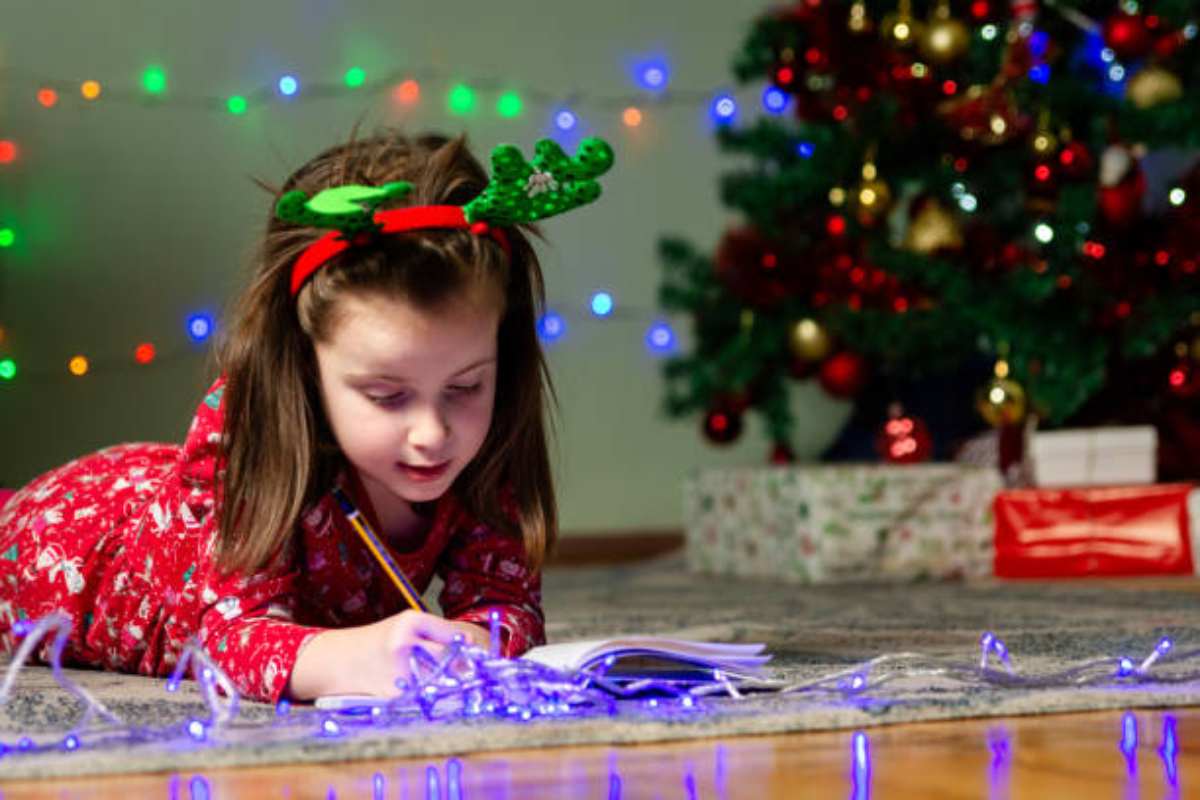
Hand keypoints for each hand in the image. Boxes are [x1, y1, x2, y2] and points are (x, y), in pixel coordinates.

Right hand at [359, 611, 489, 695]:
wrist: (339, 661)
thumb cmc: (379, 642)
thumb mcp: (404, 627)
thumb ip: (436, 633)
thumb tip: (470, 644)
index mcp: (409, 622)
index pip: (451, 635)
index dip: (467, 646)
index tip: (478, 654)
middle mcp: (405, 644)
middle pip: (449, 657)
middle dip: (463, 666)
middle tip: (474, 673)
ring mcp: (398, 670)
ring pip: (441, 678)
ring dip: (451, 683)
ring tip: (454, 685)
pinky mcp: (394, 693)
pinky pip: (425, 695)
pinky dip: (433, 695)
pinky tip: (431, 694)